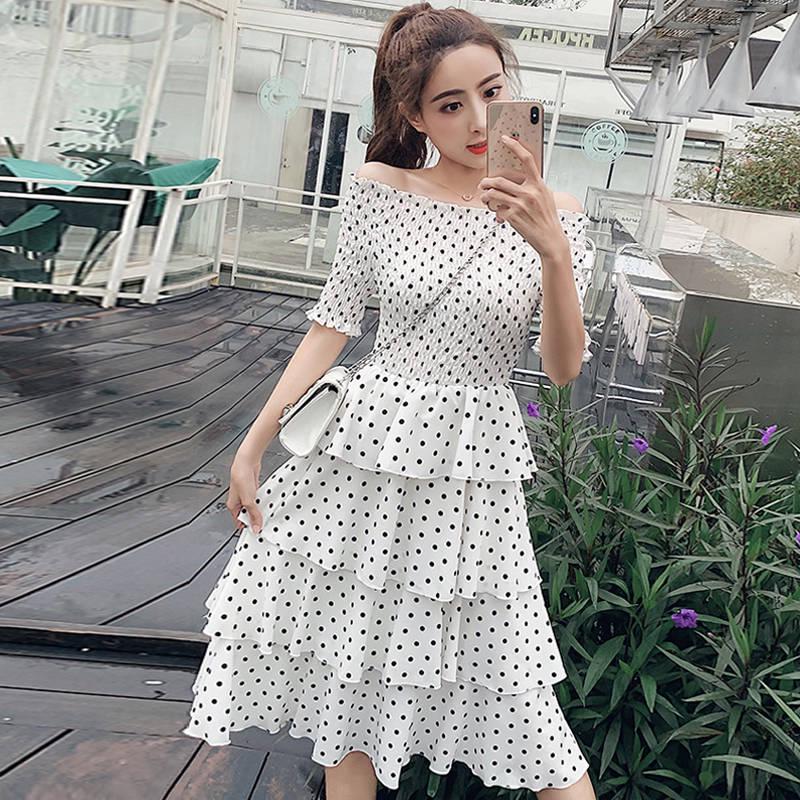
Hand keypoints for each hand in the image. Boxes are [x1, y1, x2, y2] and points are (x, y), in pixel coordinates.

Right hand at [226, 451, 262, 532]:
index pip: (239, 521)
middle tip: (263, 524)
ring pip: (254, 506)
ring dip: (260, 509)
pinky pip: (259, 498)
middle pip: (248, 514)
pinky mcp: (253, 488)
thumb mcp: (248, 500)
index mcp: (233, 505)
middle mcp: (239, 500)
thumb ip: (253, 514)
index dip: (247, 527)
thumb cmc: (240, 476)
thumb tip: (256, 527)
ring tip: (267, 513)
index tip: (256, 533)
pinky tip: (268, 502)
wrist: (247, 461)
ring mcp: (246, 494)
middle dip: (255, 518)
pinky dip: (263, 501)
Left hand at [478, 135, 569, 261]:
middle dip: (487, 182)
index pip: (526, 159)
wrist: (551, 239)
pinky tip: (498, 215)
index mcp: (539, 184)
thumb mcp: (545, 197)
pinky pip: (497, 210)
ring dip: (485, 196)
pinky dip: (495, 212)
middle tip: (482, 184)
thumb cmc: (547, 219)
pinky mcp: (513, 216)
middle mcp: (530, 192)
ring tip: (484, 197)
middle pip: (500, 180)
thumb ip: (533, 186)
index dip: (515, 146)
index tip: (506, 139)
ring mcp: (520, 204)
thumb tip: (518, 179)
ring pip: (494, 194)